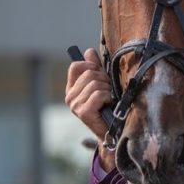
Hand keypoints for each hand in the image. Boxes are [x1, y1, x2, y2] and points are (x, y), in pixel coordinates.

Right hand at [65, 48, 114, 168]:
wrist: (113, 132)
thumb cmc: (109, 107)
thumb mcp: (102, 84)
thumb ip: (95, 68)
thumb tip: (89, 51)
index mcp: (72, 88)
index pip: (76, 65)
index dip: (92, 65)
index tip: (101, 74)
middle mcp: (70, 96)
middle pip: (89, 73)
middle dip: (104, 79)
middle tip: (109, 91)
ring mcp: (75, 105)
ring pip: (95, 84)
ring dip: (108, 90)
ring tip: (109, 99)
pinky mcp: (83, 112)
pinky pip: (98, 94)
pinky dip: (107, 97)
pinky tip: (108, 105)